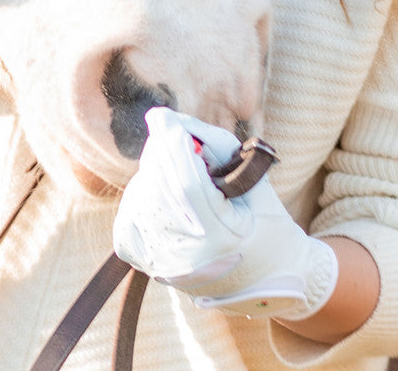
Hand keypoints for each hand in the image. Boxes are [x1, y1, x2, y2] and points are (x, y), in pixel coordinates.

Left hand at [113, 109, 337, 320]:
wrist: (268, 282)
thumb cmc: (267, 226)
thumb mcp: (256, 182)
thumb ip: (218, 147)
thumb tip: (174, 124)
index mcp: (222, 237)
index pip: (184, 181)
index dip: (170, 144)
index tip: (162, 115)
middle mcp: (187, 256)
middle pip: (159, 183)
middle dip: (165, 150)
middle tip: (182, 141)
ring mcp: (164, 264)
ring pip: (142, 195)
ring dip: (156, 172)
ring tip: (182, 175)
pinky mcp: (150, 265)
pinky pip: (129, 216)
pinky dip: (142, 195)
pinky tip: (161, 192)